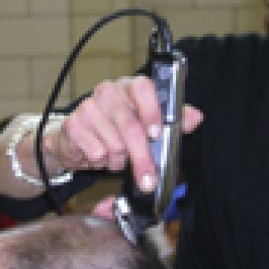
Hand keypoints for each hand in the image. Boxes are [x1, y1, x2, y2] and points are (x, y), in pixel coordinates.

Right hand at [53, 76, 202, 193]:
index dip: (151, 111)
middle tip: (148, 180)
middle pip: (130, 126)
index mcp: (130, 87)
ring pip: (114, 143)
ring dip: (118, 160)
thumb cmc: (117, 130)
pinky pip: (95, 152)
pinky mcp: (73, 125)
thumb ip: (174, 120)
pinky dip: (101, 162)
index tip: (156, 133)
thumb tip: (196, 116)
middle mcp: (108, 92)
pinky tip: (99, 156)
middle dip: (141, 158)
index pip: (143, 88)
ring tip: (116, 157)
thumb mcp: (148, 125)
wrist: (77, 140)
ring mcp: (88, 107)